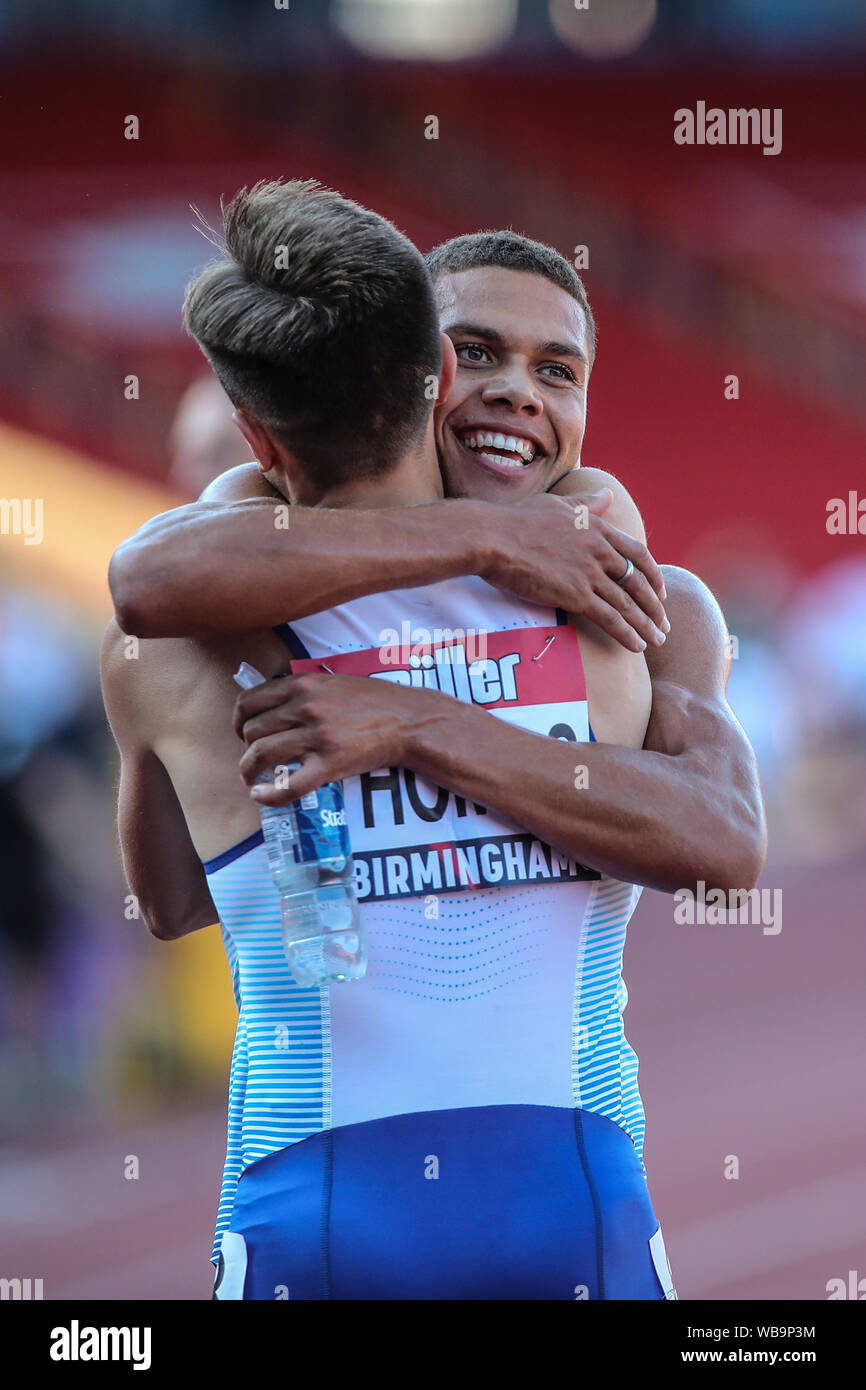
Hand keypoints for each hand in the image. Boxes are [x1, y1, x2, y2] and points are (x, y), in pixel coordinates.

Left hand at [234, 671, 417, 805]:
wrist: (409, 721)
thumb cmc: (374, 701)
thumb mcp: (333, 681)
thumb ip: (302, 689)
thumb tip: (272, 705)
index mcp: (302, 685)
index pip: (248, 702)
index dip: (239, 721)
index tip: (244, 733)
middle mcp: (305, 707)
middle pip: (252, 731)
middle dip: (245, 748)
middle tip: (255, 758)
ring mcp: (317, 736)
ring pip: (261, 755)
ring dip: (249, 771)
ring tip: (253, 779)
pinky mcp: (330, 764)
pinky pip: (289, 785)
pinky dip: (268, 794)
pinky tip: (261, 796)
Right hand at [479, 490, 667, 652]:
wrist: (494, 538)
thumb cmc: (518, 520)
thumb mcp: (558, 505)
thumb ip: (586, 504)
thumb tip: (607, 495)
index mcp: (598, 529)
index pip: (638, 553)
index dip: (653, 575)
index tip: (660, 591)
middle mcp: (600, 551)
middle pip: (638, 582)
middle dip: (654, 607)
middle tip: (663, 624)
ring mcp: (590, 574)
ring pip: (628, 604)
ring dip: (646, 625)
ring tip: (657, 641)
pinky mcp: (576, 595)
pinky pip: (610, 618)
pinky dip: (626, 633)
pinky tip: (636, 646)